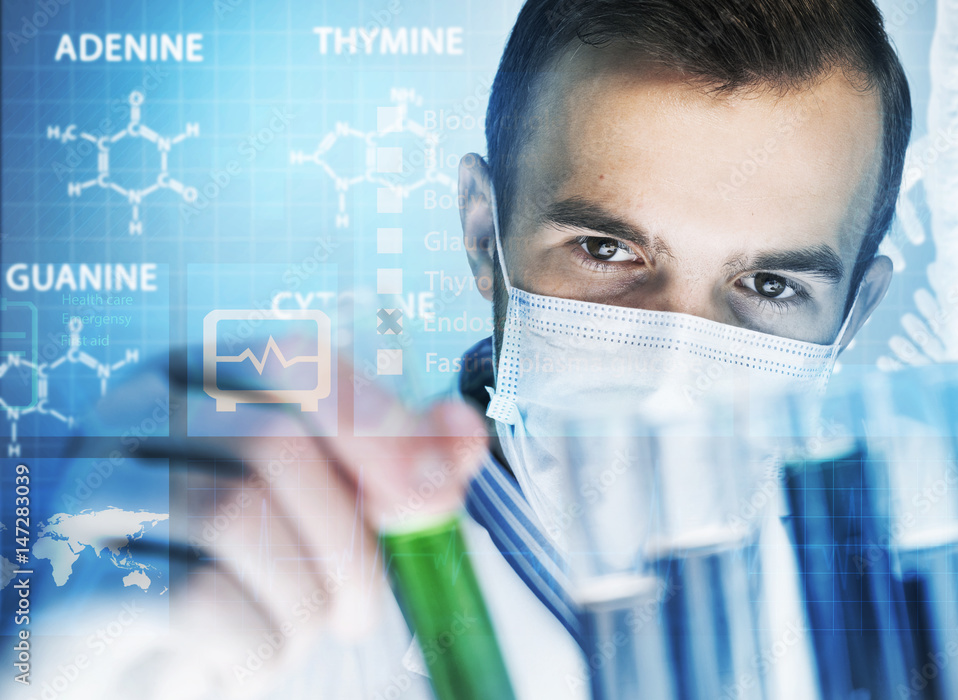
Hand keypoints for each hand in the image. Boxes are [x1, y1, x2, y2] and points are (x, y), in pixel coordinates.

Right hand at [48, 352, 488, 698]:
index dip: (383, 425)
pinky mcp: (70, 582)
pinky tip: (243, 656)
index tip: (439, 496)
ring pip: (236, 514)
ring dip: (304, 596)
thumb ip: (392, 465)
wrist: (121, 649)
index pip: (298, 360)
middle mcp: (136, 415)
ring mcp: (92, 491)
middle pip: (274, 440)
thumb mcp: (317, 505)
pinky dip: (253, 646)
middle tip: (361, 606)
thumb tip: (465, 433)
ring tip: (301, 629)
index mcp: (200, 378)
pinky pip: (195, 600)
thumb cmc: (229, 567)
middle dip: (349, 537)